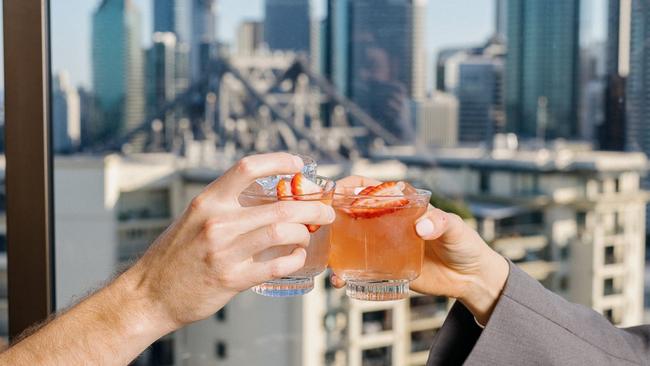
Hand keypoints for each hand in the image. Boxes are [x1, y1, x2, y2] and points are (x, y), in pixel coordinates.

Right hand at [123, 153, 335, 329]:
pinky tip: (297, 255)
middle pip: (279, 206)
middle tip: (324, 210)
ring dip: (305, 231)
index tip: (298, 164)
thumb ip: (227, 207)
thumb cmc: (175, 256)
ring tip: (311, 232)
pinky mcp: (233, 278)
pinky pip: (277, 264)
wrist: (149, 294)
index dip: (279, 161)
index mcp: (208, 201)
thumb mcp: (194, 219)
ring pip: (283, 232)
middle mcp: (217, 222)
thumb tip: (269, 199)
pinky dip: (295, 258)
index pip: (248, 168)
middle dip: (312, 207)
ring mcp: (225, 251)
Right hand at [332, 176, 507, 324]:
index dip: (350, 186)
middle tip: (322, 225)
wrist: (470, 279)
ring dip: (334, 247)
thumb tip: (423, 225)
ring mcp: (382, 245)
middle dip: (333, 216)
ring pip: (350, 241)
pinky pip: (359, 268)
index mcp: (401, 203)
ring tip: (327, 256)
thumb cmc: (465, 244)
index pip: (370, 187)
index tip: (337, 191)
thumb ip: (441, 223)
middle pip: (352, 212)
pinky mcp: (383, 268)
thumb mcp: (456, 228)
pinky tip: (340, 280)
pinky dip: (345, 273)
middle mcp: (387, 221)